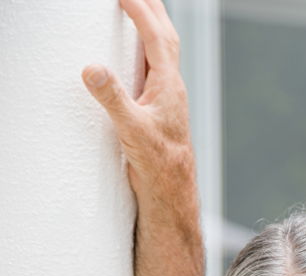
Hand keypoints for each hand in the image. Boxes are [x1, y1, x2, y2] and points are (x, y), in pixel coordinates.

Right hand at [81, 0, 194, 206]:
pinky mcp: (160, 106)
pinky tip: (139, 51)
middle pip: (166, 36)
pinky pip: (156, 66)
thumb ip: (112, 98)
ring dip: (153, 25)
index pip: (155, 37)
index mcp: (168, 85)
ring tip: (141, 9)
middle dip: (153, 9)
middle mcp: (172, 86)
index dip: (140, 11)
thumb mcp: (131, 129)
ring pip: (164, 50)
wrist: (173, 186)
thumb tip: (92, 69)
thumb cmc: (158, 161)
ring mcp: (168, 95)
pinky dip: (148, 47)